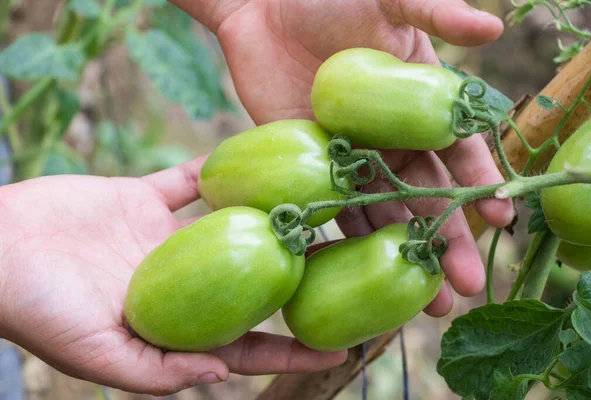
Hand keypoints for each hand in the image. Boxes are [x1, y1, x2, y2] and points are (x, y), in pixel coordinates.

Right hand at [0, 163, 346, 395]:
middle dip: (294, 281)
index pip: (244, 346)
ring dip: (268, 218)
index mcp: (172, 324)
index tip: (337, 352)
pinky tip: (254, 156)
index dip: (289, 354)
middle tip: (344, 270)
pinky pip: (188, 179)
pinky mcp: (143, 199)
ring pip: (229, 227)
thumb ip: (158, 371)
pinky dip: (215, 168)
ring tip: (313, 208)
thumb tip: (224, 376)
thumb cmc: (35, 310)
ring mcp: (162, 238)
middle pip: (249, 283)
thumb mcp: (95, 355)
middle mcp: (177, 281)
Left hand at [173, 0, 513, 314]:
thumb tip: (494, 30)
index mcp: (416, 105)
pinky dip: (348, 243)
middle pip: (426, 196)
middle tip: (465, 284)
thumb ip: (435, 15)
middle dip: (449, 240)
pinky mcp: (311, 167)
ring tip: (427, 302)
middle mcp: (389, 139)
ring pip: (384, 215)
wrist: (263, 6)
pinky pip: (332, 211)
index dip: (480, 183)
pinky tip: (363, 277)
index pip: (457, 151)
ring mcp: (350, 158)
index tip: (499, 217)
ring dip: (404, 255)